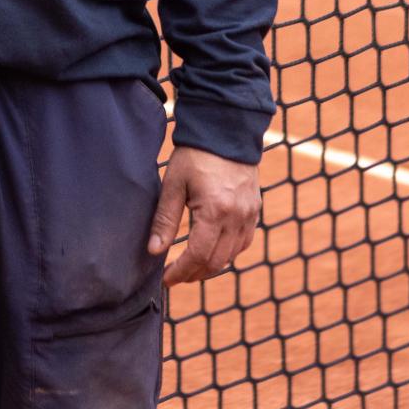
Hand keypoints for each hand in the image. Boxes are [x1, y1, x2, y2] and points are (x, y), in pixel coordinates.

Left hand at [146, 144, 260, 286]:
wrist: (226, 130)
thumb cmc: (195, 155)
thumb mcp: (173, 184)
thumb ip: (164, 220)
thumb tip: (154, 251)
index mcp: (215, 211)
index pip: (198, 255)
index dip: (181, 272)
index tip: (166, 279)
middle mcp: (237, 217)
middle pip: (216, 262)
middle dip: (194, 274)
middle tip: (176, 276)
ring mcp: (249, 215)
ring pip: (231, 256)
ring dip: (210, 266)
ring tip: (190, 267)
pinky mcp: (254, 210)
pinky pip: (243, 242)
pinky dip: (227, 253)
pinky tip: (212, 252)